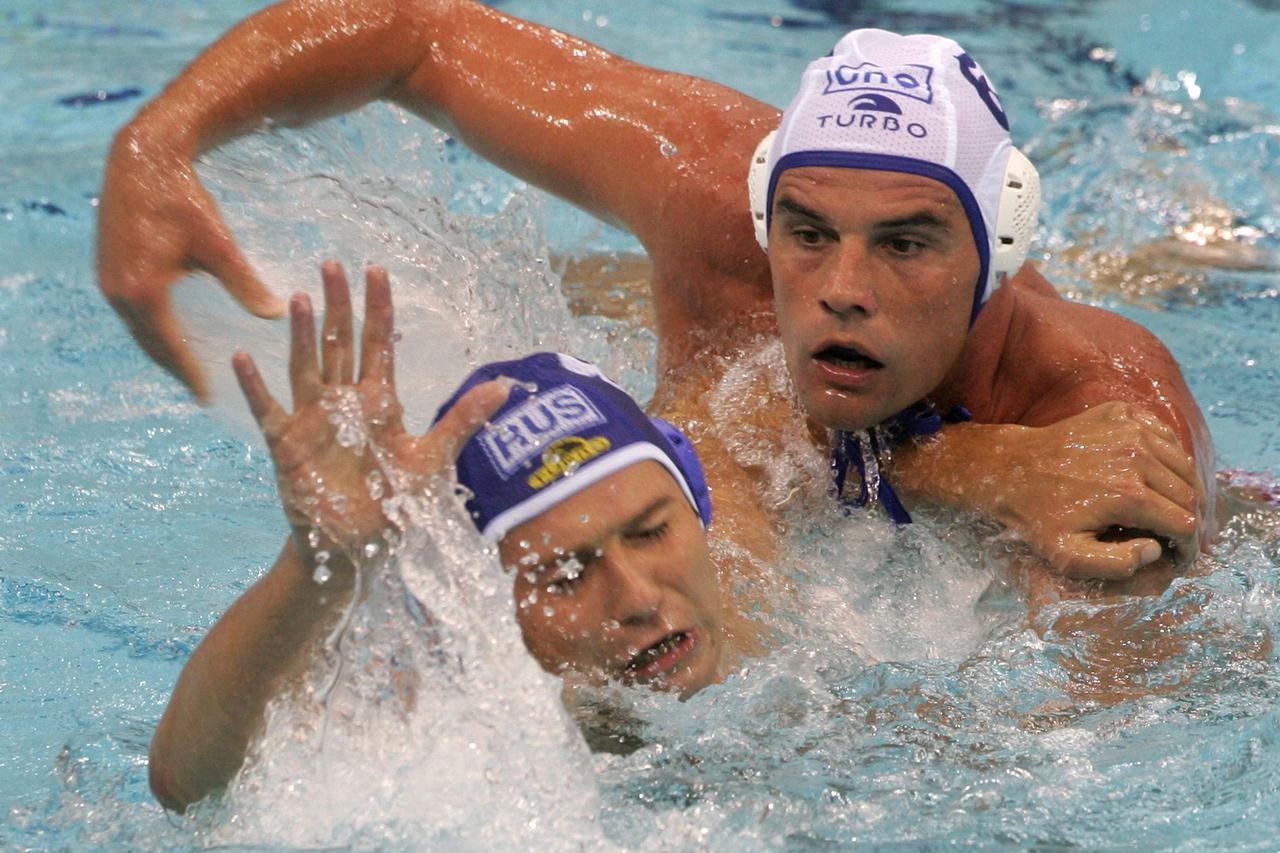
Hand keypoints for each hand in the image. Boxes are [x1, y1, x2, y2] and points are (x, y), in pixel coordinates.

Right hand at [97, 120, 285, 401]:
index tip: (209, 397)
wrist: (143, 156)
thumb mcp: (219, 242)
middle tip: (201, 393)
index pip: (170, 347)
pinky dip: (150, 328)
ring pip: (138, 329)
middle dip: (176, 369)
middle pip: (150, 344)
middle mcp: (119, 291)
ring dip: (161, 350)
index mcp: (144, 291)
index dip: (191, 373)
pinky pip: (130, 311)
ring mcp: (108, 280)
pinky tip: (171, 333)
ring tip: (188, 370)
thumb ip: (245, 282)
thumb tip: (277, 314)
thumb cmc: (183, 198)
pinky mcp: (108, 268)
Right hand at [232, 262, 507, 584]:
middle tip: (332, 264)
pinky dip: (255, 385)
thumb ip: (465, 420)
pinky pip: (268, 409)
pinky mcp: (287, 445)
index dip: (378, 308)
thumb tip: (506, 385)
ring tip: (298, 298)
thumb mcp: (433, 458)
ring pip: (306, 366)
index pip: (378, 343)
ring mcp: (312, 420)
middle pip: (339, 343)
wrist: (358, 547)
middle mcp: (344, 402)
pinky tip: (243, 356)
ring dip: (302, 334)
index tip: (375, 270)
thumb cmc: (394, 504)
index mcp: (379, 401)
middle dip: (338, 305)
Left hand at [980, 402, 1202, 578]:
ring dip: (1183, 490)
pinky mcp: (1122, 412)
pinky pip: (1166, 436)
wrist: (1008, 469)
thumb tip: (1156, 549)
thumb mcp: (1067, 555)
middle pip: (1190, 494)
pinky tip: (1154, 475)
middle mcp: (1136, 457)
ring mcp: (1131, 429)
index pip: (1186, 523)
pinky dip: (1169, 456)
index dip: (1187, 546)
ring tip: (1167, 509)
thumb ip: (1116, 564)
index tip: (1178, 556)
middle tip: (1175, 536)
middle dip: (1189, 520)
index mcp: (1128, 494)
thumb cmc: (1037, 516)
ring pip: (1183, 465)